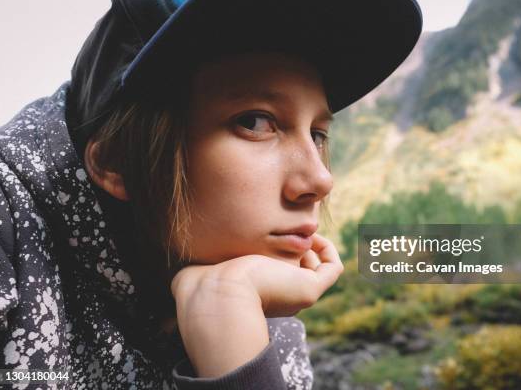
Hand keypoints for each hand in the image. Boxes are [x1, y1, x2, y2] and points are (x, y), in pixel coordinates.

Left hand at [170, 232, 344, 317]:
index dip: (278, 250)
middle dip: (296, 244)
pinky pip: (332, 268)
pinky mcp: (310, 289)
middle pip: (298, 268)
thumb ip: (199, 265)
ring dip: (312, 244)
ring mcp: (297, 294)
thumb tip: (187, 267)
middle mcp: (280, 297)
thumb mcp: (201, 267)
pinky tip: (311, 234)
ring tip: (300, 225)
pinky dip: (327, 249)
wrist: (218, 295)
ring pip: (316, 268)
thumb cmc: (205, 282)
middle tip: (289, 223)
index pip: (276, 273)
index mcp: (257, 294)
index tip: (270, 230)